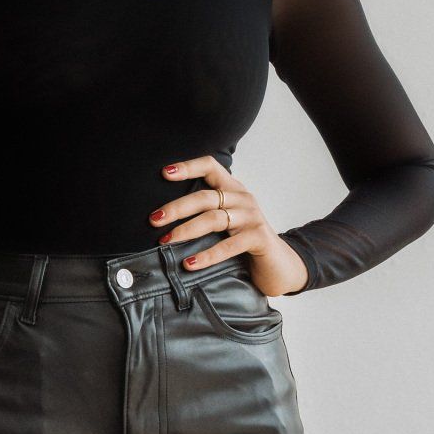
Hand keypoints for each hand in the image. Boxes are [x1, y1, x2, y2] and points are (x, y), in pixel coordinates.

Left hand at [149, 156, 309, 298]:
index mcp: (232, 190)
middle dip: (176, 208)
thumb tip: (161, 219)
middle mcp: (243, 199)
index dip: (188, 167)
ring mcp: (252, 217)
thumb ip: (203, 214)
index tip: (165, 173)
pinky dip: (208, 255)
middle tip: (153, 219)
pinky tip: (190, 263)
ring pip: (214, 219)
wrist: (279, 266)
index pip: (211, 167)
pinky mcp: (259, 238)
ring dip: (186, 230)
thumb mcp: (224, 223)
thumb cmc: (243, 243)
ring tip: (165, 241)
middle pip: (205, 197)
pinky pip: (229, 245)